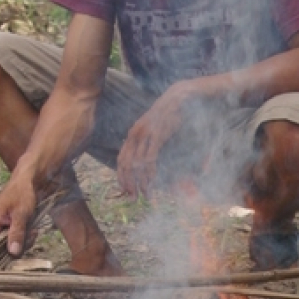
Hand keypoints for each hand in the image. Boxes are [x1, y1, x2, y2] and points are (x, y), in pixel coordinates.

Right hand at [0, 174, 36, 256]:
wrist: (28, 182)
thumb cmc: (22, 194)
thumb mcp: (22, 214)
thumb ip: (17, 233)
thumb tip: (13, 252)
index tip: (2, 267)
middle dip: (16, 248)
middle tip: (30, 235)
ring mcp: (1, 229)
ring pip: (10, 247)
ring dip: (24, 242)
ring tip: (32, 230)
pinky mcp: (10, 229)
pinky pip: (16, 241)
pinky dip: (26, 238)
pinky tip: (33, 229)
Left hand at [117, 81, 196, 197]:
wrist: (177, 99)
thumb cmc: (168, 116)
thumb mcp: (154, 131)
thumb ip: (148, 145)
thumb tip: (147, 161)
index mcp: (132, 135)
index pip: (121, 160)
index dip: (122, 177)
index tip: (126, 191)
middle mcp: (134, 135)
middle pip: (125, 165)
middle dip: (129, 184)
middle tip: (134, 199)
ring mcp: (144, 135)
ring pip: (137, 165)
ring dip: (141, 183)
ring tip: (146, 195)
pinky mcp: (155, 136)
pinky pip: (149, 159)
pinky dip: (149, 174)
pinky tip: (152, 183)